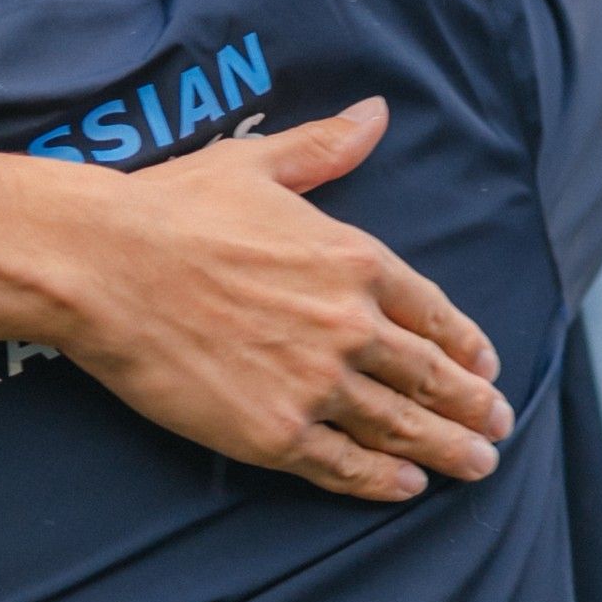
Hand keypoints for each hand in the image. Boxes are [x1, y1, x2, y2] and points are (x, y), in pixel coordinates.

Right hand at [0, 100, 513, 502]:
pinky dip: (381, 480)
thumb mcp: (258, 163)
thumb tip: (377, 113)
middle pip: (429, 377)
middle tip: (498, 427)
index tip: (485, 366)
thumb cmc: (171, 209)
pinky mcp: (273, 432)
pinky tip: (407, 487)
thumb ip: (326, 148)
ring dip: (446, 450)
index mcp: (354, 260)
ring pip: (399, 427)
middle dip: (472, 406)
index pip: (431, 312)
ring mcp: (314, 384)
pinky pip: (343, 464)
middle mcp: (348, 326)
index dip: (465, 344)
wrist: (102, 267)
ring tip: (476, 465)